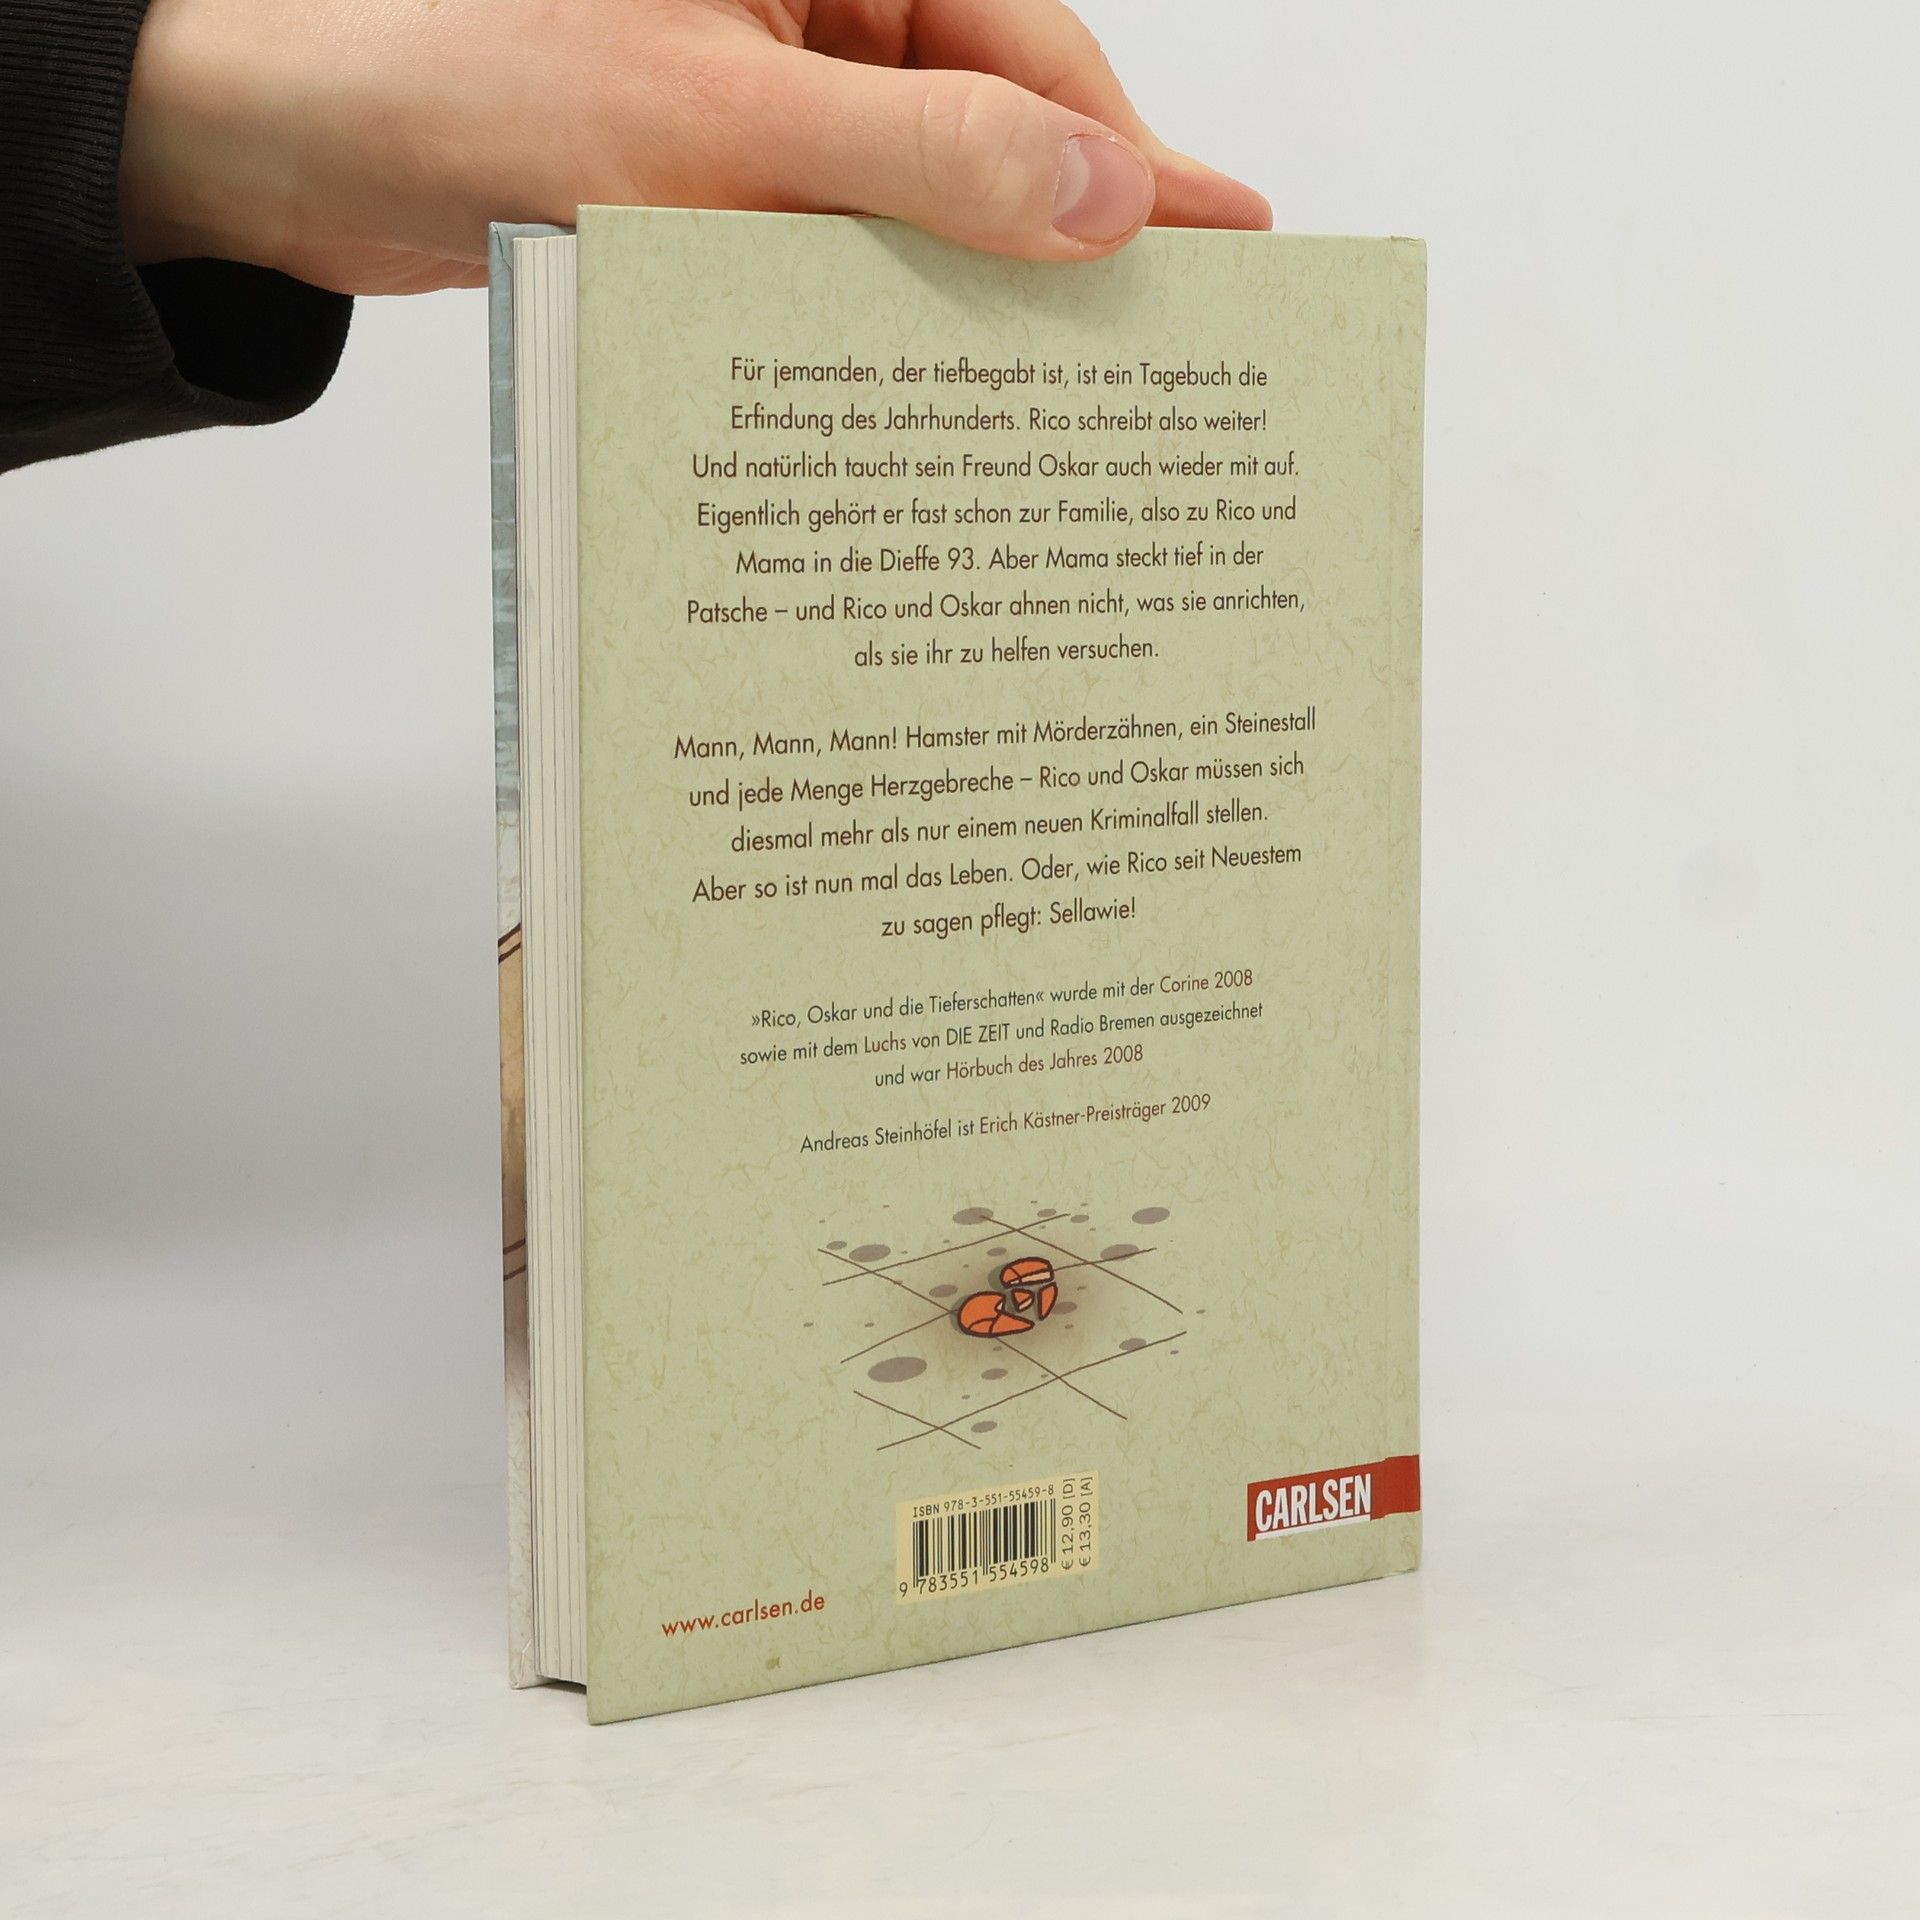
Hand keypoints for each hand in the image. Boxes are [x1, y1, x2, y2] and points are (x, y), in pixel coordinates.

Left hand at [120, 0, 1271, 295]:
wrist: (297, 148)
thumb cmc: (471, 81)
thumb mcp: (724, 126)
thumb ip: (927, 156)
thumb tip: (1106, 194)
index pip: (1033, 55)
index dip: (1130, 166)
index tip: (1230, 252)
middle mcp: (816, 13)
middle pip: (993, 132)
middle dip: (1059, 247)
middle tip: (1156, 357)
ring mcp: (770, 100)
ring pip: (918, 208)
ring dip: (965, 301)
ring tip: (1053, 404)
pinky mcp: (721, 181)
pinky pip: (835, 247)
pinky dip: (874, 319)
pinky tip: (919, 394)